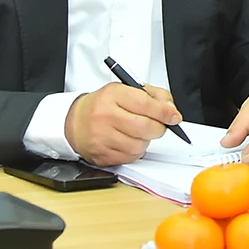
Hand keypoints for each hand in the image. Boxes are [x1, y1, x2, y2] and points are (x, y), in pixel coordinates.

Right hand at [65, 82, 181, 165]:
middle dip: (159, 128)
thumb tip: (171, 111)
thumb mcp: (127, 90)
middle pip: (144, 127)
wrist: (75, 120)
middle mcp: (104, 116)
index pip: (145, 104)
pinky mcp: (100, 155)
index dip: (165, 112)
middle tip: (159, 126)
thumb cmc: (104, 105)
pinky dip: (135, 152)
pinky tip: (129, 142)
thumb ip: (154, 96)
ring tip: (139, 133)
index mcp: (112, 96)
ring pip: (139, 146)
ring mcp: (100, 137)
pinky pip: (129, 158)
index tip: (174, 116)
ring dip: (146, 141)